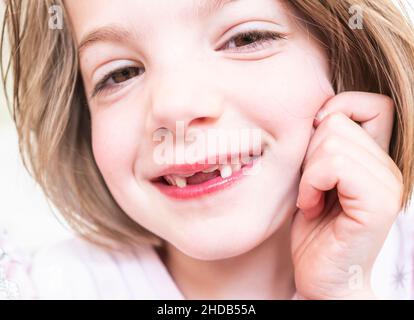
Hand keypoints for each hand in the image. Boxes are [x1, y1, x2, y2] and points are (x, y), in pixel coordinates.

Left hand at [291, 92, 403, 299]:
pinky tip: (313, 207)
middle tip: (311, 186)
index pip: (372, 103)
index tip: (314, 140)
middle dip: (309, 152)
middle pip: (338, 121)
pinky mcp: (378, 203)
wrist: (322, 278)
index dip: (338, 109)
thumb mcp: (314, 177)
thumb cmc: (314, 229)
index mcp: (376, 158)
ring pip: (332, 141)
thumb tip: (318, 112)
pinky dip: (311, 184)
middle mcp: (389, 167)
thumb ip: (323, 146)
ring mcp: (388, 184)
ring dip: (307, 173)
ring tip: (313, 199)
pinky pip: (333, 165)